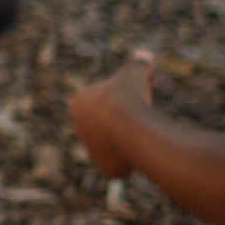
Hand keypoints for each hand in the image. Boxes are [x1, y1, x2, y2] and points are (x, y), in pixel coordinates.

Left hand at [68, 54, 158, 179]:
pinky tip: (144, 151)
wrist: (127, 123)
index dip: (118, 96)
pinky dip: (132, 161)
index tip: (135, 93)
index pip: (96, 100)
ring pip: (113, 144)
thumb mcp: (133, 72)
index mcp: (78, 104)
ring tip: (145, 131)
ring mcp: (92, 150)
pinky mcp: (107, 169)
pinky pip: (121, 166)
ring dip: (126, 138)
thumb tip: (145, 56)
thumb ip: (139, 64)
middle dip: (123, 117)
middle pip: (104, 123)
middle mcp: (80, 129)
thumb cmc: (126, 95)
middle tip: (144, 110)